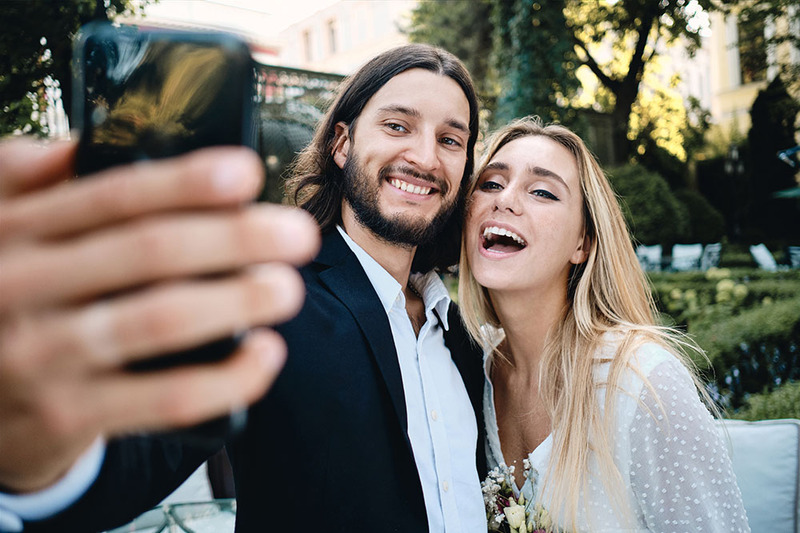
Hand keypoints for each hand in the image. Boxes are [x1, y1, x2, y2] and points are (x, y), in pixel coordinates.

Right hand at [0, 139, 319, 491]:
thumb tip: (86, 144)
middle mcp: (23, 287)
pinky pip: (165, 400)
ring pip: (163, 319)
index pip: (112, 195)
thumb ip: (25, 180)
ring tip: (288, 289)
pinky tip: (265, 354)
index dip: (186, 181)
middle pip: (150, 251)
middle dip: (236, 238)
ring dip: (240, 300)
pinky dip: (227, 378)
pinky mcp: (68, 415)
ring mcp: (45, 355)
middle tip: (298, 235)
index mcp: (16, 231)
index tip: (248, 173)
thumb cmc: (1, 294)